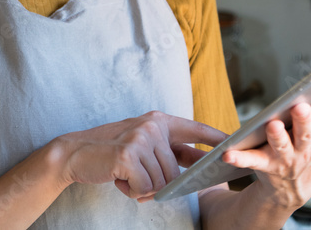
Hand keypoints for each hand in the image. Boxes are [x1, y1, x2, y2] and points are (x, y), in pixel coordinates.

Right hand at [53, 111, 226, 199]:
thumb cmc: (111, 153)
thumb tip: (197, 163)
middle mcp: (152, 126)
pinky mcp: (129, 154)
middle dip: (157, 183)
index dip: (215, 137)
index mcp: (158, 121)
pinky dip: (132, 191)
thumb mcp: (141, 144)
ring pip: (161, 182)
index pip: (194, 129)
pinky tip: (118, 179)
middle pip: (175, 171)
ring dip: (142, 188)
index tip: (235, 140)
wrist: (75, 153)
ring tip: (123, 176)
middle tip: (134, 179)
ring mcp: (140, 139)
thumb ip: (167, 151)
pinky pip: (145, 187)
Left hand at [221, 83, 310, 210]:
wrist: (294, 188)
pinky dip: (239, 159)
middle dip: (306, 120)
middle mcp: (309, 148)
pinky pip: (251, 161)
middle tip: (302, 106)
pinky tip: (227, 154)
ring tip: (272, 124)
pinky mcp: (265, 165)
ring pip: (282, 146)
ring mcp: (287, 158)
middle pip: (309, 132)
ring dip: (278, 137)